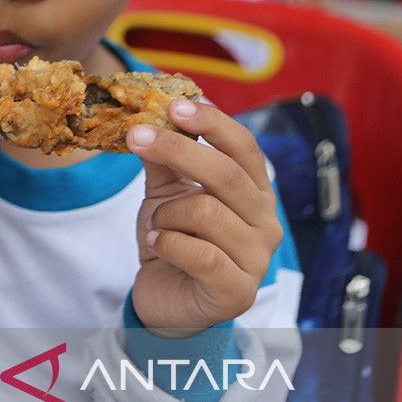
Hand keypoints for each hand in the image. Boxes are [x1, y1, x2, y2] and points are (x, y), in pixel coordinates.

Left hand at [127, 99, 282, 332]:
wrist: (165, 297)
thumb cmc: (174, 238)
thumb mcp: (165, 192)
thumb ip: (164, 159)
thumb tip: (151, 115)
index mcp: (254, 192)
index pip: (244, 147)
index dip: (212, 122)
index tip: (174, 105)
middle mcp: (265, 222)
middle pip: (225, 173)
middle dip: (176, 150)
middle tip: (135, 137)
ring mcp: (256, 259)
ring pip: (205, 211)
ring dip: (165, 213)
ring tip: (155, 225)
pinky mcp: (237, 291)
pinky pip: (200, 253)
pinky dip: (167, 242)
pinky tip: (156, 244)